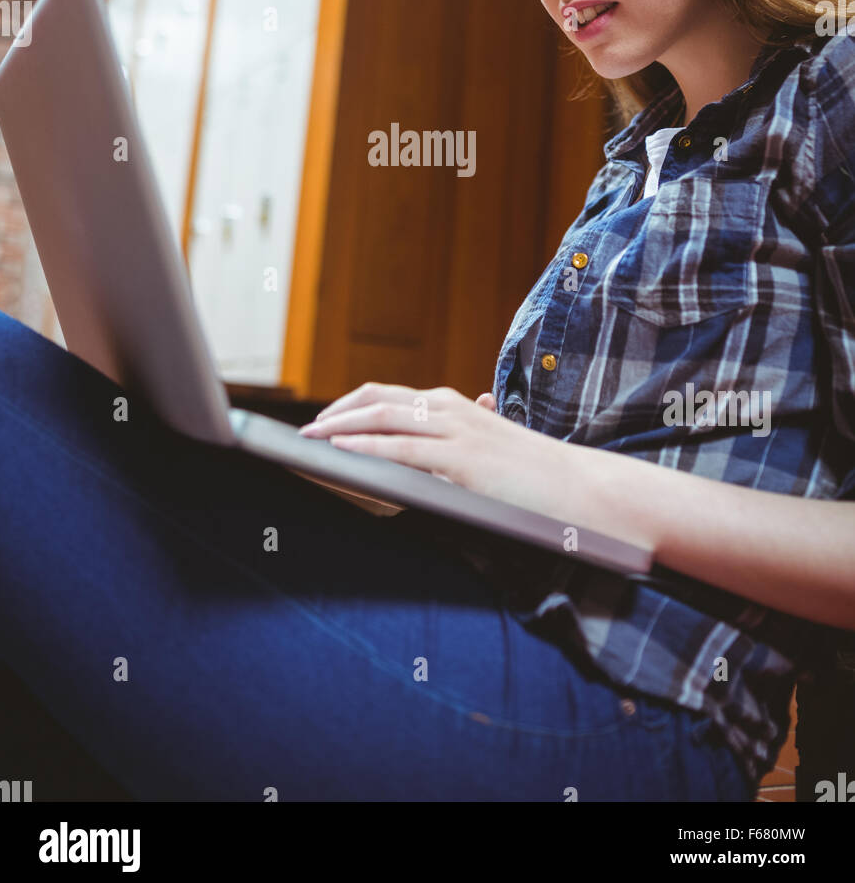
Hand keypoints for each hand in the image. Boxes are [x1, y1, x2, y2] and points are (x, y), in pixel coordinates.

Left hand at [298, 381, 581, 520]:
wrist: (576, 488)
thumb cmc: (531, 475)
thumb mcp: (484, 449)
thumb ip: (451, 445)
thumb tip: (419, 455)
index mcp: (452, 404)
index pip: (387, 395)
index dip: (349, 404)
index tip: (322, 420)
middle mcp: (449, 408)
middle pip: (377, 399)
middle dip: (336, 412)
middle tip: (306, 431)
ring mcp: (456, 430)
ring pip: (384, 418)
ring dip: (341, 427)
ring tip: (312, 438)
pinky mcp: (462, 459)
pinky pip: (402, 449)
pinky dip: (366, 448)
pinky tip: (342, 452)